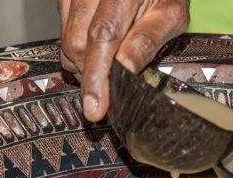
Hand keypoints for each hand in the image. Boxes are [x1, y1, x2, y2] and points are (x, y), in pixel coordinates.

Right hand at [57, 0, 189, 121]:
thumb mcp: (170, 14)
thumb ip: (148, 40)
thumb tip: (126, 70)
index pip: (103, 37)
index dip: (97, 77)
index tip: (96, 108)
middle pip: (78, 42)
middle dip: (91, 74)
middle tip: (108, 91)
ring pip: (66, 39)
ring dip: (83, 63)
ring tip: (107, 66)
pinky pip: (62, 29)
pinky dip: (76, 47)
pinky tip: (97, 49)